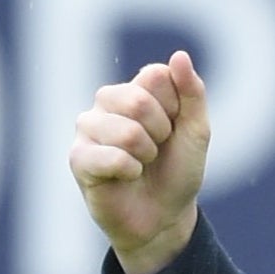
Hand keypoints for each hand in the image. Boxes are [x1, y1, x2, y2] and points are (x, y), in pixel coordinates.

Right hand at [69, 49, 211, 273]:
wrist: (165, 217)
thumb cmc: (177, 171)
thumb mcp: (197, 131)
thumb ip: (192, 93)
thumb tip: (179, 55)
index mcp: (135, 88)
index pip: (156, 76)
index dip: (176, 108)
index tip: (174, 129)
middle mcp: (106, 102)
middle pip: (138, 100)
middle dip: (161, 133)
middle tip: (157, 151)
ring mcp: (88, 128)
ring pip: (126, 131)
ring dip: (146, 155)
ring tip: (141, 165)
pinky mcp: (78, 158)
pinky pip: (111, 157)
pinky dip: (130, 171)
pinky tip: (126, 177)